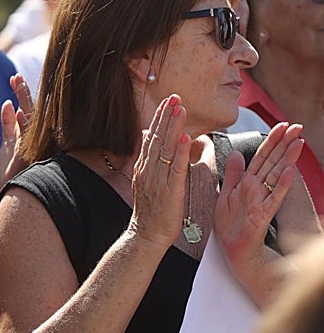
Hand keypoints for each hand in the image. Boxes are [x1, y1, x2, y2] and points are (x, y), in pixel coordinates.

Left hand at [0, 73, 33, 184]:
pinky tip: (18, 109)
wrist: (18, 199)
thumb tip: (9, 103)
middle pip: (33, 110)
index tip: (14, 77)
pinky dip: (24, 124)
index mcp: (33, 134)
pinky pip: (30, 137)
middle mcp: (38, 139)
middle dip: (23, 92)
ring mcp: (37, 147)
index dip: (23, 93)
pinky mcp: (32, 157)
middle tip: (15, 76)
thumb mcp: (9, 145)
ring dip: (24, 100)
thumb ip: (9, 124)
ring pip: (33, 119)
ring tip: (16, 82)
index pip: (31, 109)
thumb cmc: (14, 172)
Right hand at [128, 95, 192, 247]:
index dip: (160, 118)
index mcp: (144, 166)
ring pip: (166, 149)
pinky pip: (176, 168)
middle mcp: (148, 169)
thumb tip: (146, 134)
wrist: (145, 235)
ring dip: (174, 127)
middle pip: (158, 137)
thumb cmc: (150, 210)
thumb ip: (147, 156)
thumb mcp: (145, 179)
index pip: (152, 136)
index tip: (168, 101)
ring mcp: (157, 179)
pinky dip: (181, 152)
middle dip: (166, 116)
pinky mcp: (170, 190)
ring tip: (181, 109)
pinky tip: (187, 138)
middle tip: (175, 97)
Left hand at [214, 123, 303, 269]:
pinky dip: (280, 184)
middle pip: (272, 161)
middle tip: (297, 126)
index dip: (271, 140)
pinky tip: (288, 171)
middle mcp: (257, 189)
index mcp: (247, 182)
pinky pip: (273, 197)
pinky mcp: (263, 214)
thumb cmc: (231, 225)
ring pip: (276, 175)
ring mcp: (262, 200)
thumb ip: (233, 174)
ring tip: (298, 143)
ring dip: (287, 159)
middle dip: (284, 143)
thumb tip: (236, 153)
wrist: (233, 249)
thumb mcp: (226, 194)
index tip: (281, 125)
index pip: (261, 156)